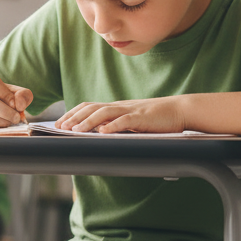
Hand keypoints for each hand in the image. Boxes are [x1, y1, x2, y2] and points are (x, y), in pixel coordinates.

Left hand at [57, 97, 186, 133]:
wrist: (180, 110)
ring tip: (75, 131)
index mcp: (117, 107)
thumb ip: (118, 125)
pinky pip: (125, 121)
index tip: (60, 123)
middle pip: (92, 108)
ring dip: (88, 122)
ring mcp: (131, 111)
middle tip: (60, 127)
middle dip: (74, 118)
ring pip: (104, 113)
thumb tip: (100, 134)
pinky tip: (102, 132)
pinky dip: (112, 126)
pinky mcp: (142, 118)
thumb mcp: (133, 121)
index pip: (90, 107)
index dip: (73, 114)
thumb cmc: (157, 119)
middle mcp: (121, 106)